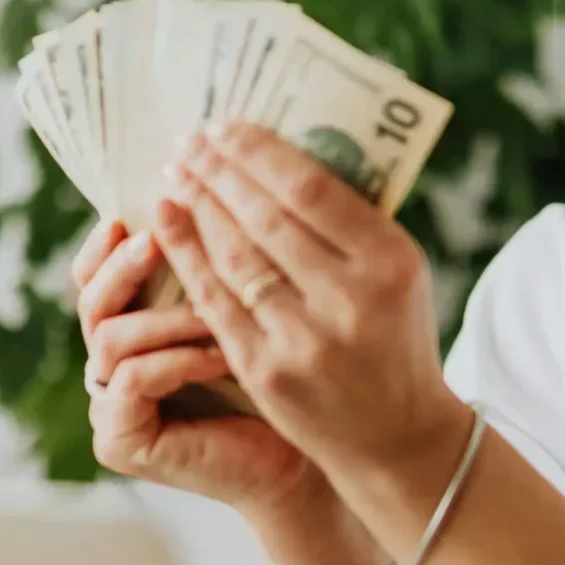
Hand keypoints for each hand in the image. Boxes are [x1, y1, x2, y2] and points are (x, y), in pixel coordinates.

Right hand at [72, 218, 328, 520]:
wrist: (302, 462)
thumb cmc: (281, 379)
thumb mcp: (241, 306)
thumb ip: (210, 261)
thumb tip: (202, 182)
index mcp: (130, 326)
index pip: (94, 275)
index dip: (105, 244)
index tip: (131, 215)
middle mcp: (109, 365)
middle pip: (89, 301)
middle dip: (123, 268)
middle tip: (157, 242)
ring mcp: (109, 405)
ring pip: (109, 338)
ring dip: (165, 319)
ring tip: (213, 313)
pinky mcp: (119, 440)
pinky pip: (130, 382)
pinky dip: (176, 361)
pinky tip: (220, 356)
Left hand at [152, 122, 463, 478]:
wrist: (397, 437)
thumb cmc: (393, 336)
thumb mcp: (398, 273)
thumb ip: (350, 223)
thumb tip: (277, 156)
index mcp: (390, 261)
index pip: (312, 190)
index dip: (259, 153)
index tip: (225, 128)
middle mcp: (349, 299)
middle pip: (266, 218)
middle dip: (219, 173)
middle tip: (190, 142)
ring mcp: (304, 339)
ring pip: (235, 256)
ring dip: (197, 207)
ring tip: (175, 174)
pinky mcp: (266, 371)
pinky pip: (214, 301)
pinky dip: (187, 256)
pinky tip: (166, 224)